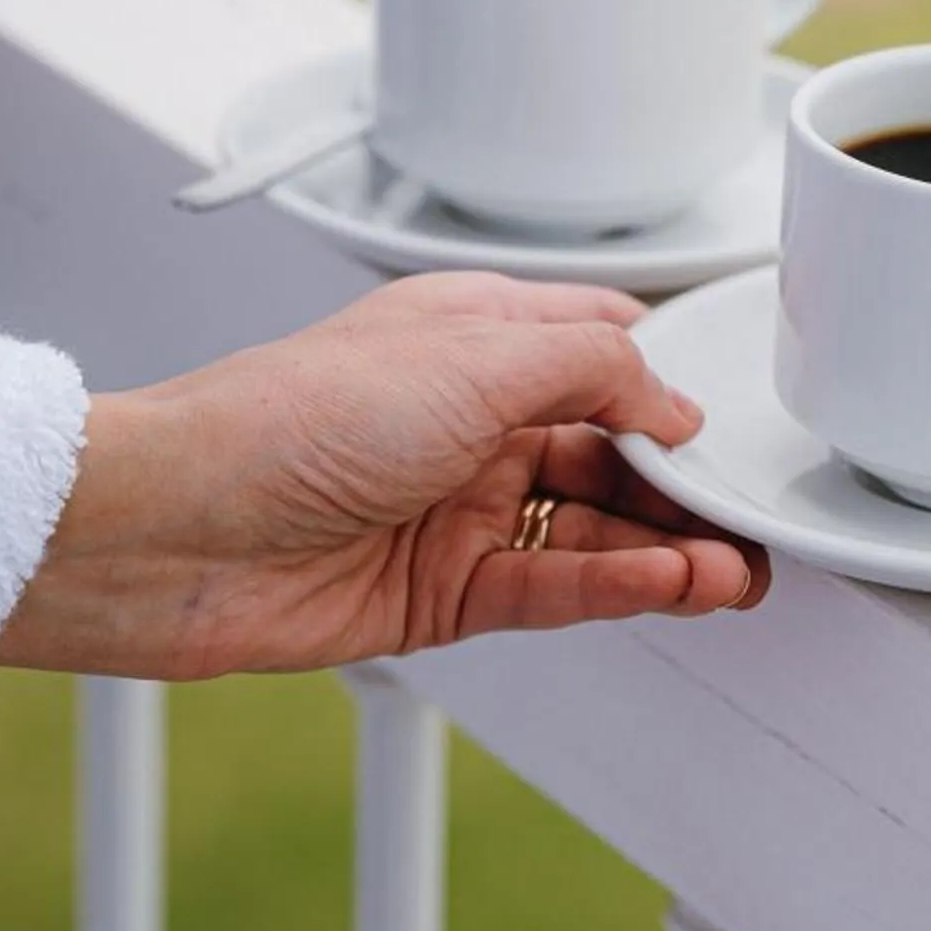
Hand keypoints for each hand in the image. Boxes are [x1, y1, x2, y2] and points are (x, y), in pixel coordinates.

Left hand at [0, 275, 768, 680]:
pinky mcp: (440, 593)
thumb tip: (672, 398)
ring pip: (592, 531)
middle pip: (611, 453)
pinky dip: (617, 587)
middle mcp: (469, 422)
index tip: (736, 422)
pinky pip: (552, 588)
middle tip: (756, 516)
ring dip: (668, 547)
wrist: (173, 532)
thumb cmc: (288, 419)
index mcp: (473, 338)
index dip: (670, 385)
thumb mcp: (472, 355)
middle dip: (686, 485)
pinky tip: (671, 584)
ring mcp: (456, 510)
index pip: (602, 352)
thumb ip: (593, 368)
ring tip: (736, 568)